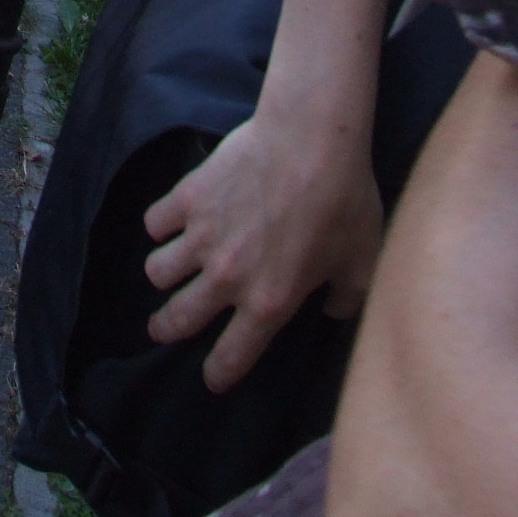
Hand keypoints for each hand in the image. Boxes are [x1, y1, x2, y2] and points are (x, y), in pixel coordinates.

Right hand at [143, 109, 383, 390]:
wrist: (310, 138)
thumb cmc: (343, 200)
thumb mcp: (362, 262)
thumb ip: (346, 298)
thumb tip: (332, 312)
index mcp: (269, 303)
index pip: (233, 357)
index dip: (218, 374)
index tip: (212, 378)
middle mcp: (227, 278)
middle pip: (178, 319)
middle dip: (166, 330)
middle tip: (162, 330)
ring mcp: (202, 236)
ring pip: (158, 272)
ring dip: (162, 276)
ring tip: (166, 272)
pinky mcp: (189, 196)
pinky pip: (155, 222)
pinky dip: (160, 226)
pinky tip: (169, 223)